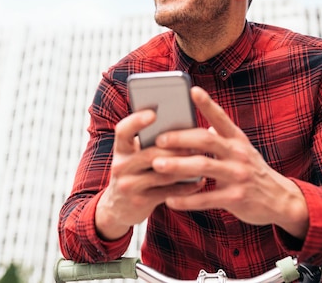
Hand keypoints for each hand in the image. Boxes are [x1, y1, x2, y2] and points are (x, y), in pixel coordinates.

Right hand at [95, 109, 204, 240]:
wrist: (118, 207)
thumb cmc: (135, 172)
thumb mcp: (134, 156)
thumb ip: (150, 143)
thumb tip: (181, 126)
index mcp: (120, 149)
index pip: (123, 131)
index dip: (136, 121)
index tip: (154, 114)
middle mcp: (120, 166)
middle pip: (150, 154)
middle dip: (175, 149)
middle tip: (196, 143)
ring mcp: (129, 186)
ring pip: (162, 174)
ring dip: (185, 167)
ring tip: (202, 160)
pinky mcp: (140, 202)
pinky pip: (168, 192)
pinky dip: (186, 187)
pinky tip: (200, 181)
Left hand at [152, 86, 309, 238]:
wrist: (281, 200)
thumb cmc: (253, 172)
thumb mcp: (242, 150)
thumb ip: (222, 139)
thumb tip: (200, 127)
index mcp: (238, 140)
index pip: (221, 117)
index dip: (207, 104)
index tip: (192, 90)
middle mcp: (239, 154)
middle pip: (206, 140)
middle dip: (181, 138)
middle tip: (159, 139)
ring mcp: (238, 176)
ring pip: (203, 166)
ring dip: (178, 165)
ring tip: (157, 165)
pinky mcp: (236, 198)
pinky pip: (206, 198)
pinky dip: (186, 200)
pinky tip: (169, 200)